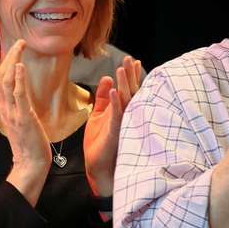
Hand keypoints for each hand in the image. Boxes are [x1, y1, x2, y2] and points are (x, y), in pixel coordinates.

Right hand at [0, 40, 50, 177]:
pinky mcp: (23, 118)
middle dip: (11, 57)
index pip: (2, 81)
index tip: (16, 50)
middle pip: (2, 77)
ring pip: (8, 82)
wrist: (31, 164)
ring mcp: (13, 113)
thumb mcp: (19, 124)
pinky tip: (21, 65)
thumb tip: (16, 100)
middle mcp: (6, 109)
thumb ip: (16, 110)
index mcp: (5, 109)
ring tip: (20, 46)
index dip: (7, 63)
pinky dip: (19, 78)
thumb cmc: (29, 145)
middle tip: (19, 42)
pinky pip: (19, 95)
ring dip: (14, 61)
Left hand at [83, 55, 142, 194]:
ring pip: (126, 100)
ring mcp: (123, 124)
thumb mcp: (98, 116)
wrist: (97, 168)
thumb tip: (106, 78)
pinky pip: (117, 115)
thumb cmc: (99, 144)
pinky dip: (115, 102)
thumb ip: (102, 98)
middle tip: (129, 60)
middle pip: (131, 92)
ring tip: (121, 69)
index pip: (128, 90)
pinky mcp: (116, 132)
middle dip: (130, 76)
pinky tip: (113, 90)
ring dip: (124, 84)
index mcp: (121, 111)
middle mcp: (126, 116)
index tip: (131, 60)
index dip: (130, 75)